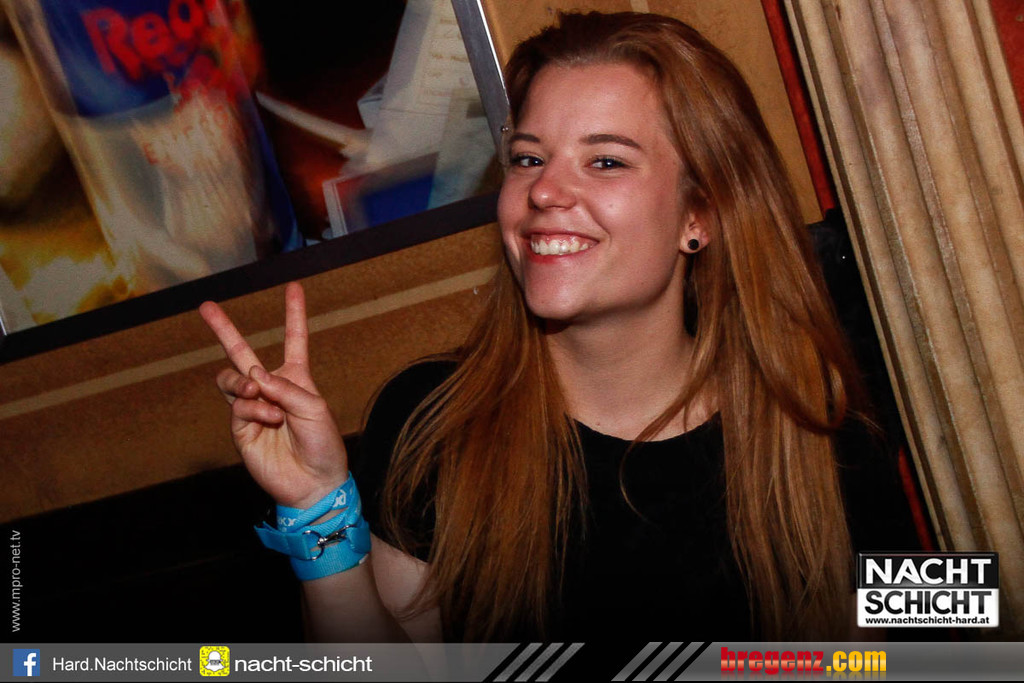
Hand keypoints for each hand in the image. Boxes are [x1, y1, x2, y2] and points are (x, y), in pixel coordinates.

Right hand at [199, 282, 347, 508]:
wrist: (314, 481)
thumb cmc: (323, 444)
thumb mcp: (314, 407)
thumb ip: (284, 387)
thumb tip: (252, 376)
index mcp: (295, 378)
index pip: (294, 340)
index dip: (294, 314)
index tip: (294, 287)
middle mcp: (271, 389)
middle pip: (241, 353)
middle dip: (223, 328)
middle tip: (206, 305)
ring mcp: (253, 408)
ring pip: (231, 379)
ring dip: (243, 382)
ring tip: (258, 393)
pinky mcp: (241, 428)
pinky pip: (238, 407)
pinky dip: (253, 408)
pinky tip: (270, 418)